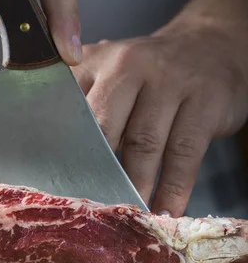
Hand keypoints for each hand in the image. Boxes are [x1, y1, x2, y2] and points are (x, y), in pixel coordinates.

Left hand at [72, 23, 247, 215]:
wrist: (210, 45)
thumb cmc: (149, 72)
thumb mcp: (111, 71)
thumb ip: (82, 100)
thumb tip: (51, 153)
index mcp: (98, 60)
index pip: (71, 108)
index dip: (64, 149)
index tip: (60, 184)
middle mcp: (130, 64)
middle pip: (105, 128)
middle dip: (98, 173)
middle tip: (93, 210)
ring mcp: (170, 81)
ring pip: (144, 143)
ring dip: (136, 187)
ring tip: (130, 217)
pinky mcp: (204, 100)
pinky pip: (184, 153)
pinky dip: (174, 188)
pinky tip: (167, 211)